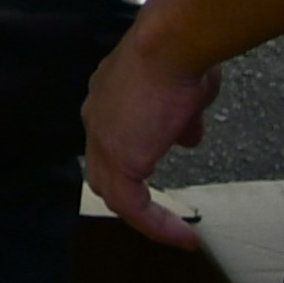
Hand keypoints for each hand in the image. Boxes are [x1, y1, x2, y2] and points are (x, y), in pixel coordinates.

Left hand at [80, 36, 214, 246]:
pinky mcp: (119, 159)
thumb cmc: (181, 57)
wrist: (171, 47)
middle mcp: (97, 118)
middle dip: (131, 195)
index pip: (112, 140)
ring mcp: (103, 138)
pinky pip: (132, 206)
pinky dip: (157, 225)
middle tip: (160, 215)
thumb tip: (186, 136)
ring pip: (113, 192)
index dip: (133, 161)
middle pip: (103, 171)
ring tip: (176, 233)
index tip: (163, 171)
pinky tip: (183, 235)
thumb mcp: (185, 94)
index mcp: (108, 100)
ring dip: (146, 217)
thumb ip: (181, 118)